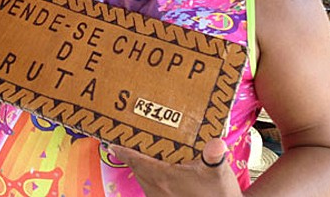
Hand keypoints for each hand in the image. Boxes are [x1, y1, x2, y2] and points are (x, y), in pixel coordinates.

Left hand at [109, 139, 242, 196]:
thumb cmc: (219, 194)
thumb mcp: (218, 173)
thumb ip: (214, 156)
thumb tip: (216, 143)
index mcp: (164, 177)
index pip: (136, 160)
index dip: (123, 149)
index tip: (110, 140)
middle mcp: (156, 188)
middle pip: (137, 167)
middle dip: (131, 153)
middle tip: (126, 138)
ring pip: (142, 177)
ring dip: (139, 164)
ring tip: (140, 149)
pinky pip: (149, 185)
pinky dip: (148, 174)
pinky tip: (158, 168)